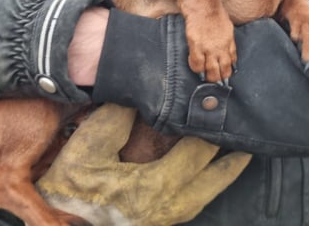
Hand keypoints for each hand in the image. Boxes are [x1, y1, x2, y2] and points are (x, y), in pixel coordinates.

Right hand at [38, 104, 251, 225]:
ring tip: (238, 154)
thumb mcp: (86, 149)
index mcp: (154, 186)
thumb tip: (138, 95)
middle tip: (249, 135)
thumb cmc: (69, 189)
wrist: (59, 225)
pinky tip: (208, 177)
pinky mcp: (159, 223)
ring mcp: (166, 219)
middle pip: (215, 179)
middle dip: (233, 156)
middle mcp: (168, 206)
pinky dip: (206, 186)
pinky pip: (193, 203)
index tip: (222, 108)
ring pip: (207, 195)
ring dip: (224, 174)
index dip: (210, 129)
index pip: (197, 152)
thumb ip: (115, 119)